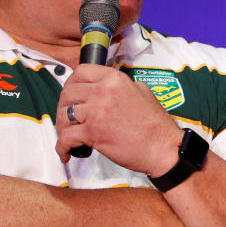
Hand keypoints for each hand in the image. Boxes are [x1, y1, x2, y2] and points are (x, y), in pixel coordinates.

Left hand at [55, 63, 180, 174]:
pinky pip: (66, 138)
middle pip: (68, 93)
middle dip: (63, 106)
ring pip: (63, 114)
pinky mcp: (92, 132)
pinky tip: (66, 154)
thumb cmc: (156, 125)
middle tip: (67, 118)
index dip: (71, 84)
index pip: (81, 72)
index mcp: (115, 79)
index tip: (72, 95)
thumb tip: (111, 87)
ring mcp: (96, 111)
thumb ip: (124, 86)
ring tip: (67, 136)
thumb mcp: (143, 92)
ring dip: (62, 127)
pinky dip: (62, 148)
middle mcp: (103, 91)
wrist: (163, 148)